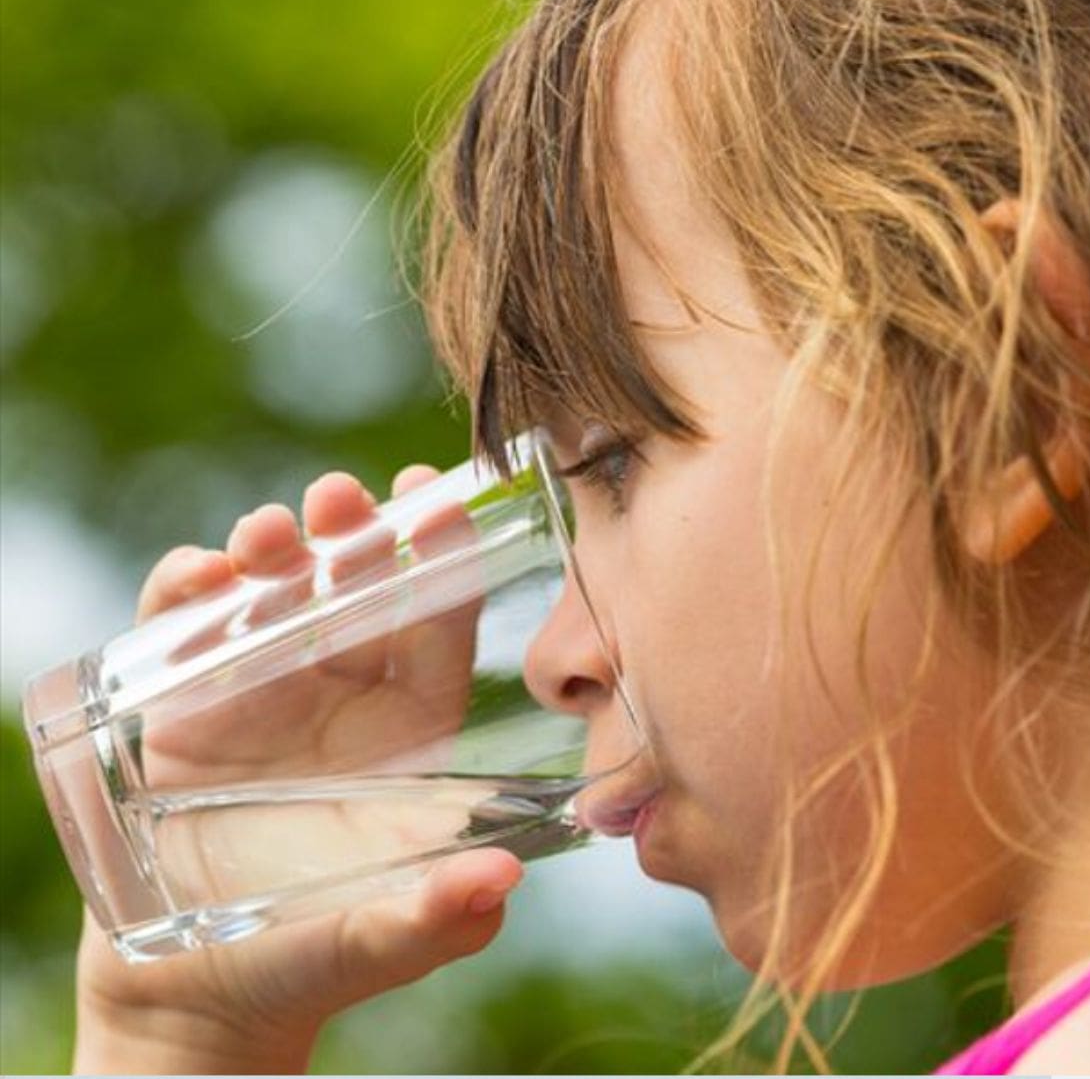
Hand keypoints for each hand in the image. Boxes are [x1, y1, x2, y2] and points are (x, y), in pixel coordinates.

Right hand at [73, 464, 522, 1074]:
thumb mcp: (379, 937)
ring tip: (268, 534)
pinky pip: (187, 627)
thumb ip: (436, 914)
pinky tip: (197, 579)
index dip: (441, 560)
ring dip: (272, 549)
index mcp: (410, 726)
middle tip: (342, 497)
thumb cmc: (312, 956)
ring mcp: (264, 688)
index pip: (439, 624)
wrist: (200, 995)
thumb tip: (500, 880)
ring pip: (275, 590)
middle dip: (353, 533)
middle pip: (357, 587)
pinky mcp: (187, 702)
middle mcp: (344, 692)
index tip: (435, 503)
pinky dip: (186, 592)